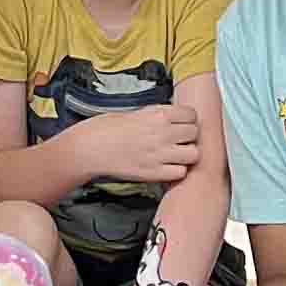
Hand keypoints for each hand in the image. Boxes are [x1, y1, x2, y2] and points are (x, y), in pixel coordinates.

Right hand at [86, 104, 201, 186]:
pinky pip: (180, 172)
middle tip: (179, 140)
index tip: (182, 124)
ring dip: (187, 155)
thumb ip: (158, 116)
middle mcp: (163, 133)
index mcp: (158, 114)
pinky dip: (177, 171)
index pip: (192, 115)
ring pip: (194, 154)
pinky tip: (167, 167)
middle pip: (195, 133)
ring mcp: (160, 154)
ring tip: (176, 155)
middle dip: (189, 137)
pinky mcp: (154, 173)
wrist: (91, 148)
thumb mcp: (136, 112)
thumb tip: (174, 118)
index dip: (188, 120)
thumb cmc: (107, 129)